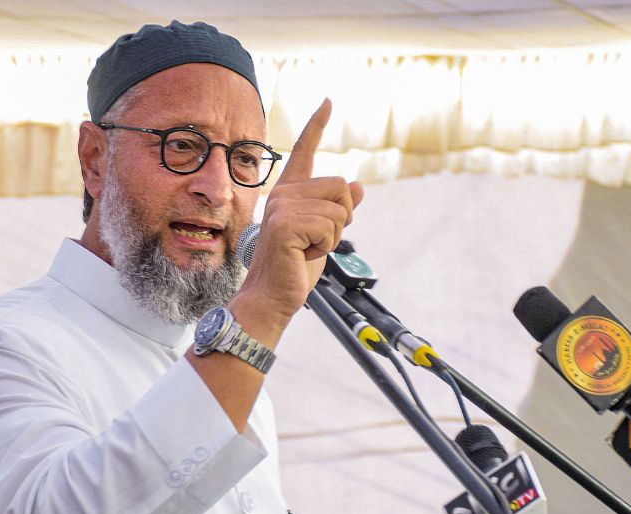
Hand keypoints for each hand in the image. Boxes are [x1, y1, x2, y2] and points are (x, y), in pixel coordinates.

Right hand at [234, 99, 365, 334]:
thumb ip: (338, 210)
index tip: (328, 102)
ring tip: (307, 249)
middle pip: (341, 186)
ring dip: (333, 236)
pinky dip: (325, 246)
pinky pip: (330, 226)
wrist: (272, 296)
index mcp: (290, 193)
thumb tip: (358, 186)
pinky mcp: (285, 224)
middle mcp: (283, 194)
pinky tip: (303, 255)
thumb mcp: (324, 234)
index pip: (305, 151)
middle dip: (342, 218)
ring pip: (340, 209)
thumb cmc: (294, 267)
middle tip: (316, 241)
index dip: (317, 125)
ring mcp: (282, 207)